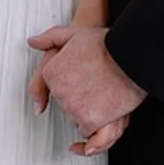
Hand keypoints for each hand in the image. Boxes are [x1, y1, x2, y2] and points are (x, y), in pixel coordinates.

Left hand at [27, 23, 146, 154]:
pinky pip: (88, 131)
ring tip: (104, 94)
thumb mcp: (73, 33)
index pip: (54, 86)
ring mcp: (73, 108)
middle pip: (65, 103)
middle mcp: (59, 92)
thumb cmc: (106, 45)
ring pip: (76, 118)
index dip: (70, 81)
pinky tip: (104, 113)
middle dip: (79, 96)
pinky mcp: (89, 121)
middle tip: (96, 83)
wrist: (129, 57)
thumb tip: (34, 43)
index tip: (81, 77)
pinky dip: (96, 125)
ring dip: (87, 111)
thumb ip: (49, 38)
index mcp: (51, 72)